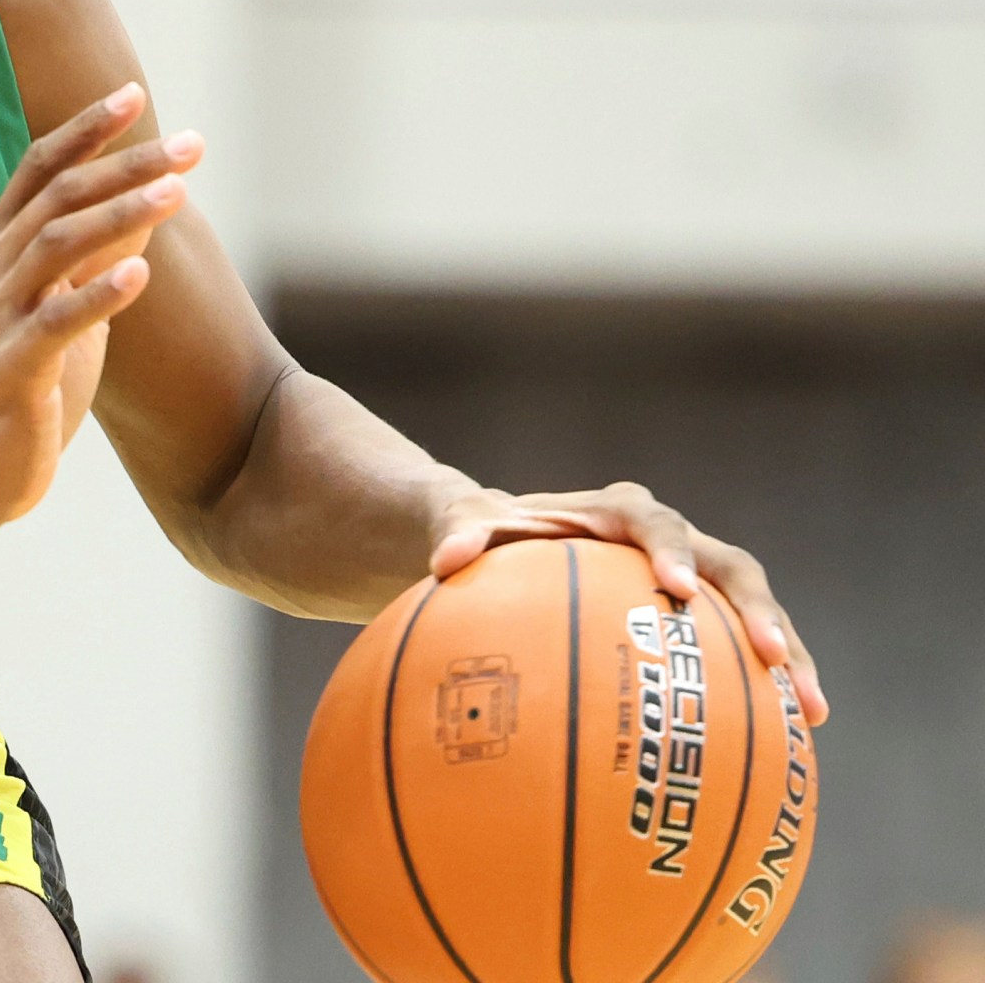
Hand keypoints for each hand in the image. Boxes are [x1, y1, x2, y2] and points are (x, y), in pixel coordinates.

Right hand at [0, 80, 201, 527]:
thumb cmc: (23, 391)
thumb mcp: (61, 313)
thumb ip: (90, 262)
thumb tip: (144, 209)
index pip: (37, 170)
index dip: (84, 130)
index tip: (132, 95)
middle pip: (57, 196)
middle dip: (125, 164)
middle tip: (188, 145)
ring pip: (54, 245)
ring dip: (119, 214)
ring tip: (177, 193)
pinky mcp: (10, 371)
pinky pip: (54, 323)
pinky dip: (98, 295)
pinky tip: (141, 275)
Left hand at [429, 484, 829, 725]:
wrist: (506, 547)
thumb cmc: (486, 535)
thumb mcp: (464, 525)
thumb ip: (458, 531)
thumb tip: (444, 559)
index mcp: (619, 511)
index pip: (655, 522)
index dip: (674, 551)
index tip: (677, 587)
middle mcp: (671, 540)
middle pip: (731, 566)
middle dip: (756, 611)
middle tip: (773, 656)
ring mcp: (695, 579)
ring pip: (755, 612)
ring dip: (788, 657)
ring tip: (810, 711)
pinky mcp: (701, 619)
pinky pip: (740, 654)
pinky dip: (765, 690)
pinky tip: (789, 743)